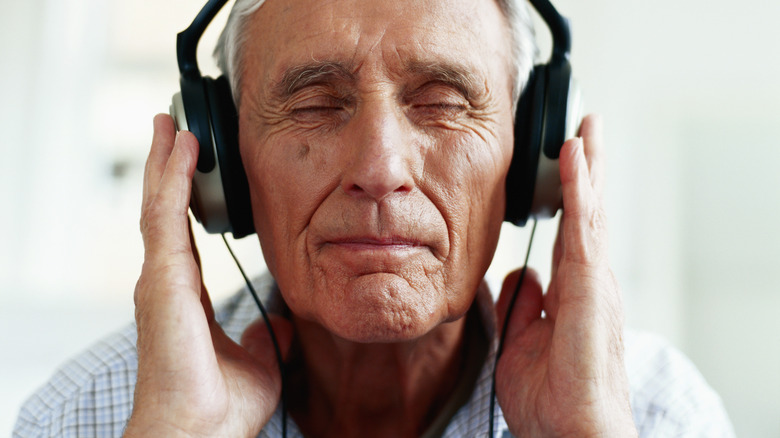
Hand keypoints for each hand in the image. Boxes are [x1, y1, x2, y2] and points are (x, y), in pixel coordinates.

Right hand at [125, 114, 292, 436]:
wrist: (198, 431)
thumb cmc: (219, 405)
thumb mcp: (258, 359)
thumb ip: (265, 336)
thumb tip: (280, 323)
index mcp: (184, 296)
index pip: (181, 233)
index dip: (183, 198)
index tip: (188, 166)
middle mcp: (166, 281)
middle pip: (164, 210)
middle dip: (167, 168)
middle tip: (171, 128)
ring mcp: (160, 278)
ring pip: (160, 204)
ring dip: (165, 162)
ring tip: (171, 124)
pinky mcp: (163, 278)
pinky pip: (167, 216)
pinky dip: (173, 179)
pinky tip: (182, 148)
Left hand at [495, 115, 636, 436]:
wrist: (570, 430)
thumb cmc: (551, 396)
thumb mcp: (521, 341)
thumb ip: (523, 304)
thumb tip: (523, 272)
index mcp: (572, 292)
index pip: (571, 232)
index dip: (570, 196)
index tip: (567, 161)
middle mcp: (587, 281)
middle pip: (587, 214)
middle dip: (586, 171)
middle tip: (584, 129)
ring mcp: (593, 282)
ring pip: (589, 213)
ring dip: (586, 168)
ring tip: (583, 129)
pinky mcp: (591, 287)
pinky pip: (582, 228)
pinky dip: (579, 190)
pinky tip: (573, 158)